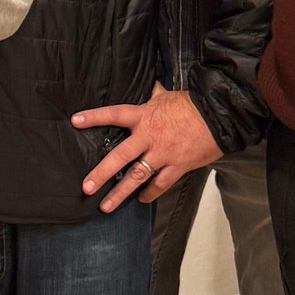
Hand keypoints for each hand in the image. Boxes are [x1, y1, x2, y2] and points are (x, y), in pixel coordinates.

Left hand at [73, 84, 220, 211]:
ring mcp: (163, 154)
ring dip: (120, 193)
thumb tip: (150, 87)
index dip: (94, 117)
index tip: (75, 121)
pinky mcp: (178, 166)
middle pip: (120, 157)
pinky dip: (150, 193)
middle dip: (101, 173)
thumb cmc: (193, 103)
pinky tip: (141, 199)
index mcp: (144, 115)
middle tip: (87, 187)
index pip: (114, 114)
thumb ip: (154, 95)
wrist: (219, 114)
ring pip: (137, 177)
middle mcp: (149, 137)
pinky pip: (160, 184)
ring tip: (105, 206)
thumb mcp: (167, 95)